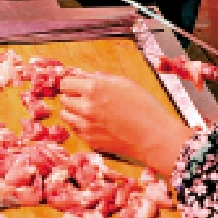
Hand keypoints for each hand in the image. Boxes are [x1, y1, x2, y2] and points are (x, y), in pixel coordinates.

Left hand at [61, 73, 193, 172]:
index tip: (76, 84)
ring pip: (66, 116)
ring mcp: (86, 126)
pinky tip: (95, 124)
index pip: (65, 83)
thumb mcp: (125, 82)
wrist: (154, 137)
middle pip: (63, 99)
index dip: (72, 83)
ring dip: (73, 112)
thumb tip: (87, 76)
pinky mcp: (90, 140)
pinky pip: (76, 130)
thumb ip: (102, 78)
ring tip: (88, 111)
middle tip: (83, 97)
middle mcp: (86, 107)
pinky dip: (81, 126)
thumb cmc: (145, 108)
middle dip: (72, 96)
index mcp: (94, 88)